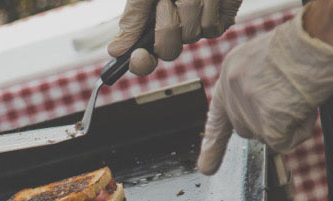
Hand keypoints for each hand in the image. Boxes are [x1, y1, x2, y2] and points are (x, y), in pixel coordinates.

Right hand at [108, 0, 242, 74]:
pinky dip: (209, 7)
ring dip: (189, 7)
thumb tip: (114, 51)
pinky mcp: (218, 23)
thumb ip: (132, 20)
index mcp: (151, 26)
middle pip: (168, 50)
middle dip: (167, 24)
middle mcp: (173, 31)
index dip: (140, 63)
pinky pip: (211, 28)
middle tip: (167, 0)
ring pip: (191, 35)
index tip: (138, 57)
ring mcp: (196, 28)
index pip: (143, 59)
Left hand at [197, 5, 332, 174]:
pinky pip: (283, 143)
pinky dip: (298, 131)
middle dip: (267, 124)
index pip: (217, 116)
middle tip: (288, 102)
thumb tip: (260, 117)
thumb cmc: (299, 49)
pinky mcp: (265, 123)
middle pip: (246, 129)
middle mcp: (231, 91)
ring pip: (266, 137)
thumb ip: (253, 86)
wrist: (314, 43)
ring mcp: (246, 109)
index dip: (213, 143)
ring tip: (298, 97)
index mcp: (229, 73)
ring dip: (285, 124)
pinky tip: (302, 108)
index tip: (205, 168)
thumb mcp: (262, 60)